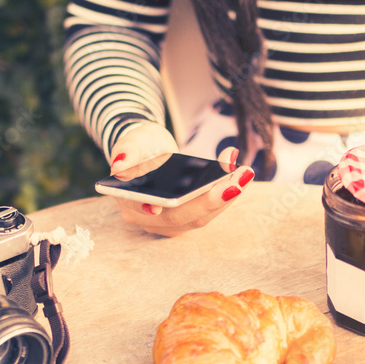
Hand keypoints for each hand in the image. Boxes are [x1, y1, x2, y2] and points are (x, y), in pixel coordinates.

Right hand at [107, 123, 254, 236]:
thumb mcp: (131, 140)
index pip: (150, 210)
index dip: (171, 209)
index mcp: (128, 202)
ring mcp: (167, 223)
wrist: (147, 153)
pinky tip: (241, 177)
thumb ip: (125, 150)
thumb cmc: (139, 147)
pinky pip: (208, 212)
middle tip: (239, 178)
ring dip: (226, 197)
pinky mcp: (185, 219)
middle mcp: (147, 219)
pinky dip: (225, 195)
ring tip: (245, 174)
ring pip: (200, 218)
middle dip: (213, 199)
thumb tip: (119, 166)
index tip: (194, 198)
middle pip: (183, 217)